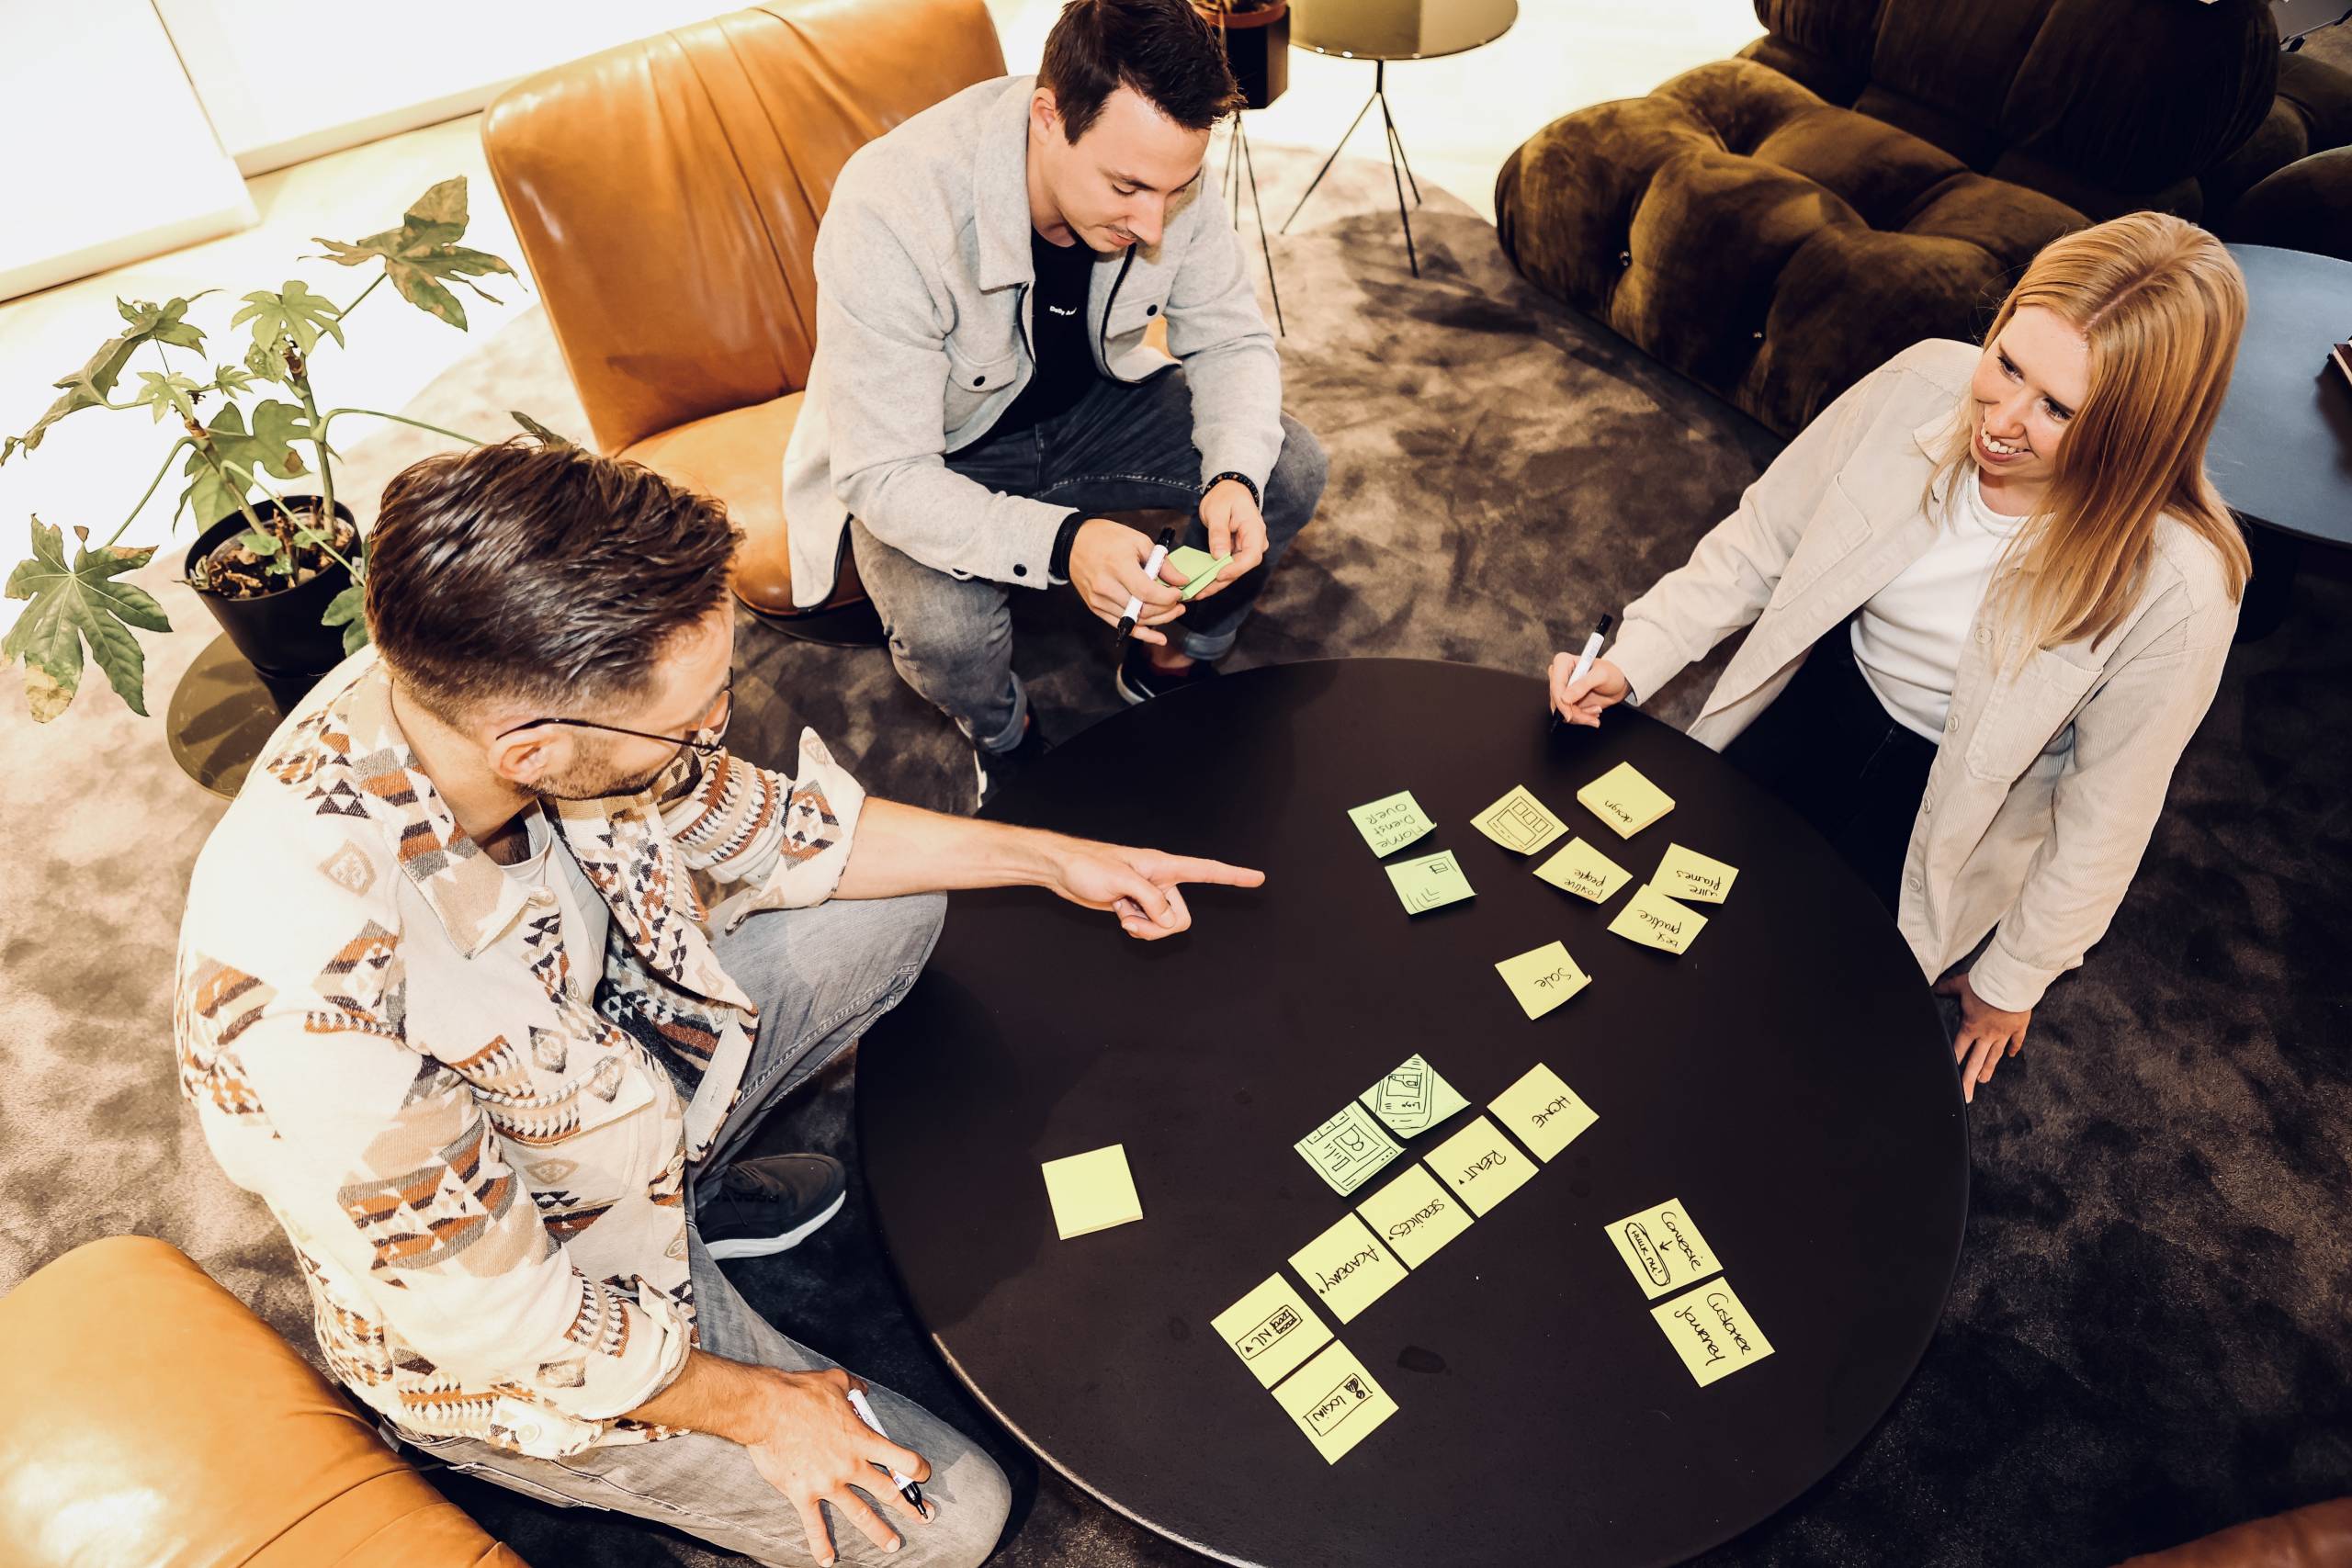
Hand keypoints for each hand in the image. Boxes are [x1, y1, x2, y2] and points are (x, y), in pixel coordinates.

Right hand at [740, 1367, 930, 1565]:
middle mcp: (850, 1465)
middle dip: (908, 1506)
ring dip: (878, 1531)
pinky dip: (821, 1544)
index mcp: (861, 1439)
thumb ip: (854, 1387)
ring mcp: (827, 1483)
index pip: (901, 1459)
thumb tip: (864, 1388)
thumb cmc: (800, 1392)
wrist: (765, 1409)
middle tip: (924, 1518)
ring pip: (859, 1514)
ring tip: (892, 1545)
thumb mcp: (835, 1380)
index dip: (917, 1469)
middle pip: (887, 1491)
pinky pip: (814, 1525)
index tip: (923, 1475)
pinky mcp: (802, 1494)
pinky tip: (828, 1560)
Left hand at [1047, 837, 1266, 939]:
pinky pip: (1150, 928)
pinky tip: (1119, 913)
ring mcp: (1150, 896)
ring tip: (1122, 912)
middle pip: (1182, 916)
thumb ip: (1150, 900)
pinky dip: (1135, 927)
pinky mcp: (1137, 908)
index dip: (1233, 876)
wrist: (1064, 871)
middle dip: (1159, 925)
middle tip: (1133, 915)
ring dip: (1144, 928)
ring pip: (1166, 926)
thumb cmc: (1089, 866)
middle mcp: (1162, 881)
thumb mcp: (1121, 880)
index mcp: (1164, 866)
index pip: (1206, 870)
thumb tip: (1169, 920)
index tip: (1258, 878)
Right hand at [1068, 518, 1185, 643]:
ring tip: (1173, 612)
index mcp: (1118, 566)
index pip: (1147, 592)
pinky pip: (1122, 626)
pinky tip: (1158, 638)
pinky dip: (1142, 634)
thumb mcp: (1139, 541)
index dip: (1168, 597)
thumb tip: (1181, 581)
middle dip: (1167, 610)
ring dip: (1159, 620)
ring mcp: (1099, 600)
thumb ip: (1162, 564)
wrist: (1074, 543)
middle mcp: (1106, 586)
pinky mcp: (1096, 607)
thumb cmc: (1107, 538)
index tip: (1179, 593)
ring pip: (1135, 620)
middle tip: (1180, 605)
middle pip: (1143, 610)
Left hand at [1190, 478, 1268, 600]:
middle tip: (1200, 592)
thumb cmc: (1225, 497)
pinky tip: (1199, 584)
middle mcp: (1255, 543)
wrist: (1230, 490)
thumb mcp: (1217, 511)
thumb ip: (1218, 533)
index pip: (1252, 556)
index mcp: (1255, 530)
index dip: (1236, 568)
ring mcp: (1246, 549)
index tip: (1218, 575)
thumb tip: (1219, 556)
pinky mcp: (1236, 553)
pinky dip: (1213, 576)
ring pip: (1233, 571)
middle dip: (1221, 581)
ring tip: (1195, 593)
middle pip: (1241, 568)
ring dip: (1215, 583)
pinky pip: (1227, 567)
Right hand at [1549, 653, 1629, 726]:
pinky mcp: (1567, 701)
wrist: (1618, 686)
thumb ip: (1583, 685)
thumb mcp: (1601, 675)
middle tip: (1592, 714)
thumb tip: (1565, 698)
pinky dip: (1582, 717)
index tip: (1570, 715)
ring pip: (1562, 711)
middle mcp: (1559, 676)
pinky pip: (1568, 715)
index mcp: (1563, 662)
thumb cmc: (1611, 674)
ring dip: (1580, 716)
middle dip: (1574, 712)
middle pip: (1558, 701)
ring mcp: (1563, 690)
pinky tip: (1594, 711)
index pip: (1556, 686)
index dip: (1561, 703)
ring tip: (1596, 710)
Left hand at [1934, 971, 2030, 1103]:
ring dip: (1989, 1068)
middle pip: (1977, 1061)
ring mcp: (2004, 1033)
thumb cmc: (1985, 983)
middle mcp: (1987, 1034)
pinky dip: (2014, 1048)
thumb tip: (1933, 988)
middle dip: (1970, 1079)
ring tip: (1983, 1080)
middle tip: (1967, 1095)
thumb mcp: (1961, 984)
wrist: (2011, 981)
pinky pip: (2017, 1041)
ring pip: (1995, 1055)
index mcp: (1971, 1027)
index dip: (1954, 1063)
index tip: (1951, 1077)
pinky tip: (2012, 1056)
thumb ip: (1947, 988)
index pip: (1959, 1049)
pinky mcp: (2019, 1026)